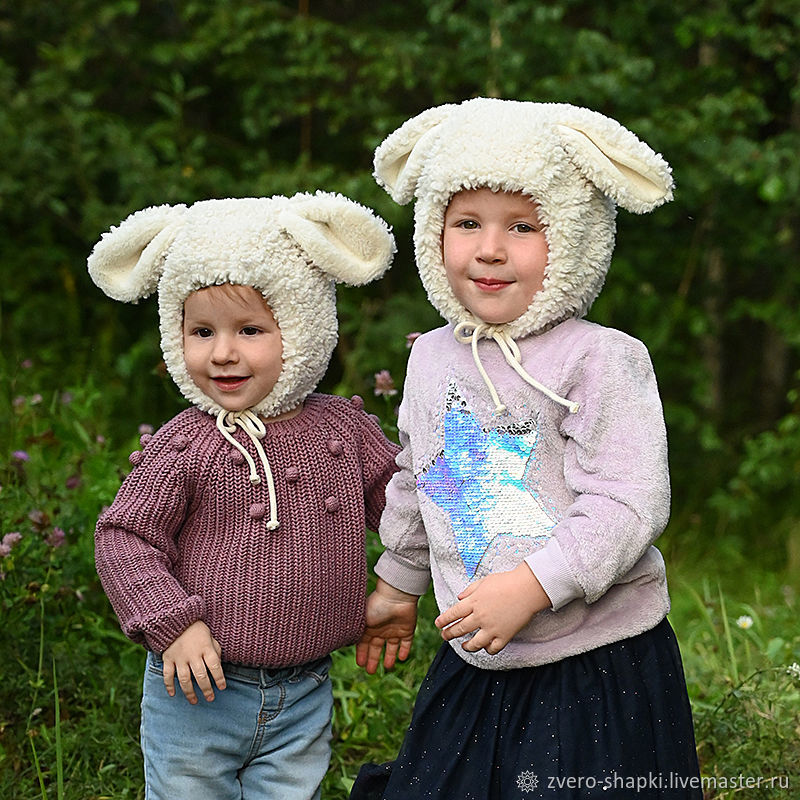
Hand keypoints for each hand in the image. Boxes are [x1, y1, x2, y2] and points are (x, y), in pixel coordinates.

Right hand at [162, 620, 225, 703]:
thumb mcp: (210, 636)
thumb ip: (215, 650)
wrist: (176, 619)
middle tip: (210, 698)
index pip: (215, 666)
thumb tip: (218, 666)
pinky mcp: (168, 658)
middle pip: (200, 676)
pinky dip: (169, 686)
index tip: (222, 687)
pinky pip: (168, 675)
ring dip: (189, 692)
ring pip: (184, 679)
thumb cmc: (196, 629)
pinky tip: (173, 694)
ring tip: (194, 701)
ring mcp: (179, 657)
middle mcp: (193, 654)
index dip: (219, 678)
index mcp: (206, 647)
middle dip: (206, 689)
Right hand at [355, 579, 418, 674]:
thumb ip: (355, 634)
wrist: (396, 597)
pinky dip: (404, 651)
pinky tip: (401, 659)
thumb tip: (344, 644)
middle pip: (376, 647)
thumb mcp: (361, 622)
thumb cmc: (375, 606)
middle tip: (370, 672)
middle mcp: (381, 629)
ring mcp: (394, 629)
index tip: (360, 664)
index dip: (362, 654)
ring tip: (387, 667)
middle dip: (373, 659)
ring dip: (389, 657)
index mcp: (369, 626)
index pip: (364, 644)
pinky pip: (406, 643)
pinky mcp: (407, 629)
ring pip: (391, 647)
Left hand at [435, 563, 550, 654]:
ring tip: (463, 646)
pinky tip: (485, 647)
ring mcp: (492, 628)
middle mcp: (480, 616)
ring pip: (474, 643)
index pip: (453, 613)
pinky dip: (488, 649)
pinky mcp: (505, 635)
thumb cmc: (506, 581)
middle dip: (449, 634)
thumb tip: (459, 598)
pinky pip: (493, 648)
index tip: (438, 624)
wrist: (527, 589)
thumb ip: (470, 590)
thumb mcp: (484, 581)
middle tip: (444, 636)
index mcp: (474, 602)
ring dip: (467, 646)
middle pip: (460, 629)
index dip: (444, 620)